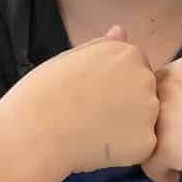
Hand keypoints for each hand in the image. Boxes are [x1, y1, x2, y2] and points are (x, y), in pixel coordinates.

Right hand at [0, 26, 158, 180]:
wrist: (33, 133)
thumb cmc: (41, 93)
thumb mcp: (68, 58)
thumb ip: (100, 47)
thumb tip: (121, 31)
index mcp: (126, 53)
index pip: (133, 69)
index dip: (109, 85)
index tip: (87, 95)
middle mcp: (144, 76)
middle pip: (143, 93)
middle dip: (123, 104)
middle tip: (89, 115)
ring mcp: (149, 110)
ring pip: (144, 121)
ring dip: (125, 128)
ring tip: (91, 132)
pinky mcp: (146, 141)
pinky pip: (140, 147)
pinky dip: (124, 151)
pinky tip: (97, 148)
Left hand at [141, 56, 181, 181]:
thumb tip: (163, 117)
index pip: (156, 89)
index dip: (167, 113)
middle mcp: (173, 82)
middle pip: (144, 112)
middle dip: (160, 132)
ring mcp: (167, 112)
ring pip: (143, 138)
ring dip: (162, 153)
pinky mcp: (167, 144)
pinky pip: (149, 164)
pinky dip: (163, 175)